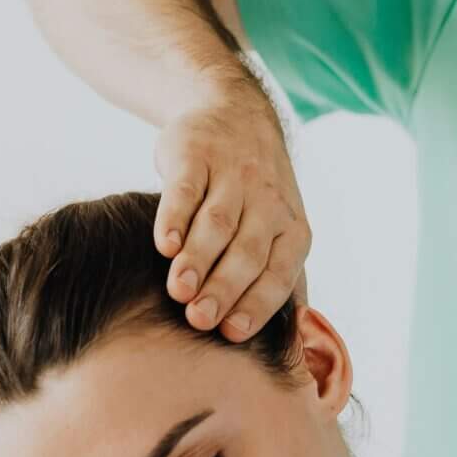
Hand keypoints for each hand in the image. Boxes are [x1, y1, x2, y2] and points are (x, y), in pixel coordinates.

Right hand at [152, 86, 311, 341]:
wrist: (235, 112)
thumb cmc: (254, 192)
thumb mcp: (279, 226)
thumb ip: (278, 275)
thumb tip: (291, 343)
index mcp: (291, 226)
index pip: (279, 271)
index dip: (257, 302)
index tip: (231, 333)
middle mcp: (267, 200)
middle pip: (247, 251)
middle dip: (225, 287)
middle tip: (199, 319)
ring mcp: (232, 174)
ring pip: (217, 222)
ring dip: (198, 258)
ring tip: (178, 290)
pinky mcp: (196, 154)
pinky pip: (186, 189)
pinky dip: (175, 217)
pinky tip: (164, 244)